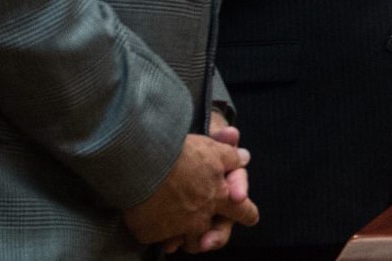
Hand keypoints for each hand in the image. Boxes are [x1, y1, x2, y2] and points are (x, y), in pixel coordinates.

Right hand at [124, 135, 258, 248]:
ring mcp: (175, 228)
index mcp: (219, 197)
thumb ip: (231, 157)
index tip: (251, 217)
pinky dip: (160, 236)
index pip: (242, 211)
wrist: (140, 161)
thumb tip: (245, 157)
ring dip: (186, 239)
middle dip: (214, 238)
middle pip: (213, 236)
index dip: (247, 214)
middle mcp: (200, 217)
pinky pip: (158, 239)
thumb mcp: (212, 149)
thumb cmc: (181, 152)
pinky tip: (157, 228)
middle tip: (208, 238)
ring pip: (187, 242)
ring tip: (181, 237)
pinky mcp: (151, 233)